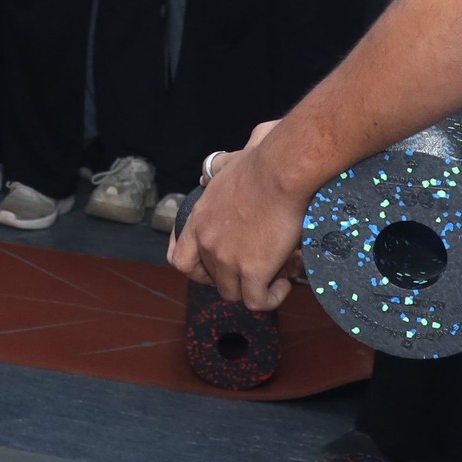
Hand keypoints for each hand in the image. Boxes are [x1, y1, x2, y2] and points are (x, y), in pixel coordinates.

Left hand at [167, 124, 306, 310]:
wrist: (282, 170)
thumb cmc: (264, 159)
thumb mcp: (229, 161)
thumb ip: (218, 167)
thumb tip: (213, 166)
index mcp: (199, 218)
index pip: (178, 258)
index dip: (194, 270)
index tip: (208, 270)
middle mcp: (207, 241)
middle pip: (211, 279)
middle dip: (234, 277)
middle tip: (258, 267)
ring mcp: (227, 258)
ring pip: (233, 293)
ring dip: (254, 288)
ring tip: (277, 273)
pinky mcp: (253, 270)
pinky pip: (256, 301)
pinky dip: (270, 298)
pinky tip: (283, 283)